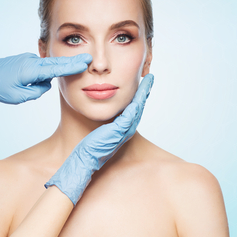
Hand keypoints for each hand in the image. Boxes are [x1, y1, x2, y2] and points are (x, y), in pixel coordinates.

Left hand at [0, 52, 91, 103]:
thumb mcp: (19, 97)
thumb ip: (36, 92)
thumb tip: (45, 85)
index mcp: (31, 70)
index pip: (56, 68)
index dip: (72, 66)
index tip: (85, 62)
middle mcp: (31, 62)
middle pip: (56, 62)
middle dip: (72, 62)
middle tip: (87, 59)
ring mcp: (28, 60)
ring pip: (45, 68)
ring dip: (48, 75)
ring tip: (27, 85)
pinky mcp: (25, 61)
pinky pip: (38, 68)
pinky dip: (40, 74)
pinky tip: (26, 81)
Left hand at [45, 73, 153, 204]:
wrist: (86, 159)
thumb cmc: (90, 146)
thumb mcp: (101, 128)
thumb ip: (107, 120)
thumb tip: (104, 106)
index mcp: (124, 127)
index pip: (134, 108)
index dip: (139, 95)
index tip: (142, 82)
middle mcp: (128, 128)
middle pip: (140, 106)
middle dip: (145, 91)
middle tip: (150, 78)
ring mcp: (125, 130)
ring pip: (138, 107)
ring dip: (144, 93)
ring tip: (148, 81)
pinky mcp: (119, 130)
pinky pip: (131, 113)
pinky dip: (137, 101)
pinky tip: (138, 91)